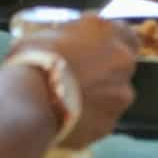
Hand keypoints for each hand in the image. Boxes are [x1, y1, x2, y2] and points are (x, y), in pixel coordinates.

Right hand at [30, 14, 138, 147]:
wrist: (30, 102)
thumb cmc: (34, 59)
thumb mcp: (49, 32)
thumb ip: (70, 36)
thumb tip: (70, 40)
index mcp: (108, 35)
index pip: (126, 35)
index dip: (110, 43)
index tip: (95, 48)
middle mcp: (122, 64)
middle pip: (121, 67)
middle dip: (104, 71)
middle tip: (76, 75)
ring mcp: (119, 97)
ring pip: (113, 95)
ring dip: (97, 96)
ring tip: (66, 100)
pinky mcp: (108, 124)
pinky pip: (99, 119)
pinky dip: (87, 117)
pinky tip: (65, 116)